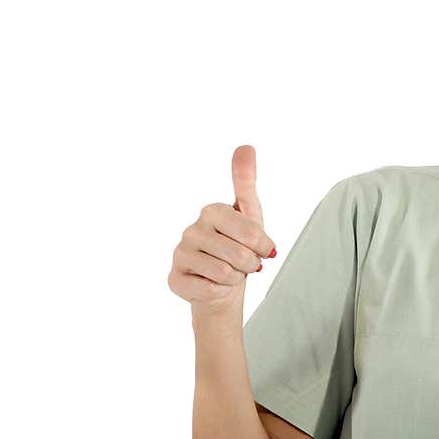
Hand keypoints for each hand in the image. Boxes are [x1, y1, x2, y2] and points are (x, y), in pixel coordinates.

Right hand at [168, 145, 276, 319]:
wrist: (222, 287)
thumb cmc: (238, 247)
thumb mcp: (250, 214)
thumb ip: (246, 181)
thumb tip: (246, 147)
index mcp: (212, 211)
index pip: (252, 232)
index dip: (264, 246)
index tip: (264, 249)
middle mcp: (192, 229)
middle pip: (240, 254)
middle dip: (250, 265)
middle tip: (245, 264)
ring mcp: (180, 254)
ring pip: (225, 273)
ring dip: (235, 278)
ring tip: (229, 273)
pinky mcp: (174, 278)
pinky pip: (210, 289)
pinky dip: (220, 291)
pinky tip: (213, 284)